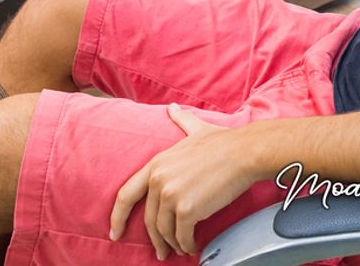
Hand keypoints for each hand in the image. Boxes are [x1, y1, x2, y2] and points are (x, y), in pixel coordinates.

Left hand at [110, 105, 253, 258]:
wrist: (244, 152)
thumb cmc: (224, 142)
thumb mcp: (196, 128)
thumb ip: (180, 120)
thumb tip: (172, 108)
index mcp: (156, 164)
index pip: (126, 195)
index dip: (117, 216)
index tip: (115, 233)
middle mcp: (159, 181)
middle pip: (148, 219)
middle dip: (155, 239)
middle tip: (162, 251)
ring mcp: (171, 196)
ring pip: (164, 230)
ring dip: (172, 244)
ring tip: (181, 248)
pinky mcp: (188, 210)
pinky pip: (181, 235)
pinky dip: (186, 244)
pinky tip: (192, 246)